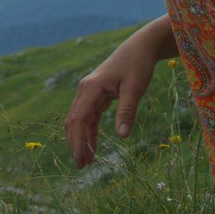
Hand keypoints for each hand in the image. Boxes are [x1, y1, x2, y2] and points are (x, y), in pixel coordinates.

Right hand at [64, 22, 167, 167]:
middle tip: (81, 166)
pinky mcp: (97, 93)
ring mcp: (89, 91)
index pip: (78, 119)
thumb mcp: (135, 89)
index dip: (77, 141)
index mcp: (91, 88)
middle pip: (73, 121)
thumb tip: (122, 136)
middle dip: (75, 144)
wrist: (140, 47)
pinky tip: (93, 147)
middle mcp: (85, 90)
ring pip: (79, 119)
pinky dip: (89, 131)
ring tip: (86, 161)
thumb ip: (127, 112)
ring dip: (81, 139)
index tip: (80, 160)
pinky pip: (89, 116)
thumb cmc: (138, 65)